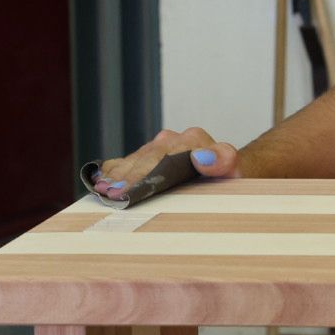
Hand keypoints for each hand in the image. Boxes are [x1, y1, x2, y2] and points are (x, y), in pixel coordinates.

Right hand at [90, 127, 241, 199]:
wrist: (229, 171)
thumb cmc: (231, 175)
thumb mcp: (235, 169)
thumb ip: (224, 160)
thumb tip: (202, 158)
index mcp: (194, 139)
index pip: (164, 156)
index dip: (143, 174)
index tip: (127, 190)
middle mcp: (175, 139)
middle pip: (146, 158)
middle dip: (126, 177)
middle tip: (109, 195)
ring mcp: (161, 145)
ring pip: (135, 159)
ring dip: (116, 175)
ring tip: (100, 190)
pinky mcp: (151, 153)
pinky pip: (130, 159)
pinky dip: (114, 170)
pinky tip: (99, 180)